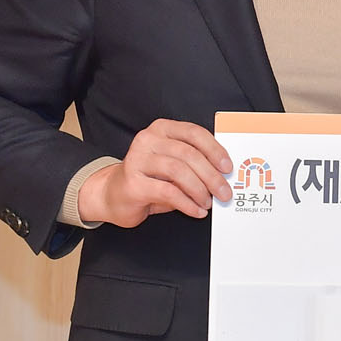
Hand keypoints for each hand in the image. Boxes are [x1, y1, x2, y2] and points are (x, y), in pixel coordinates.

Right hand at [77, 119, 231, 227]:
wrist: (112, 194)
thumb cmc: (149, 178)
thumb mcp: (172, 163)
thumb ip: (194, 162)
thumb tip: (224, 175)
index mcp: (162, 129)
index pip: (194, 133)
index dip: (215, 150)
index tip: (228, 167)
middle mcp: (147, 140)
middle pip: (188, 154)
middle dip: (211, 176)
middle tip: (224, 192)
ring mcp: (137, 160)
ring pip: (178, 171)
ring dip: (199, 190)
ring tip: (208, 203)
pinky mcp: (133, 183)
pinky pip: (168, 192)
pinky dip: (187, 203)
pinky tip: (196, 210)